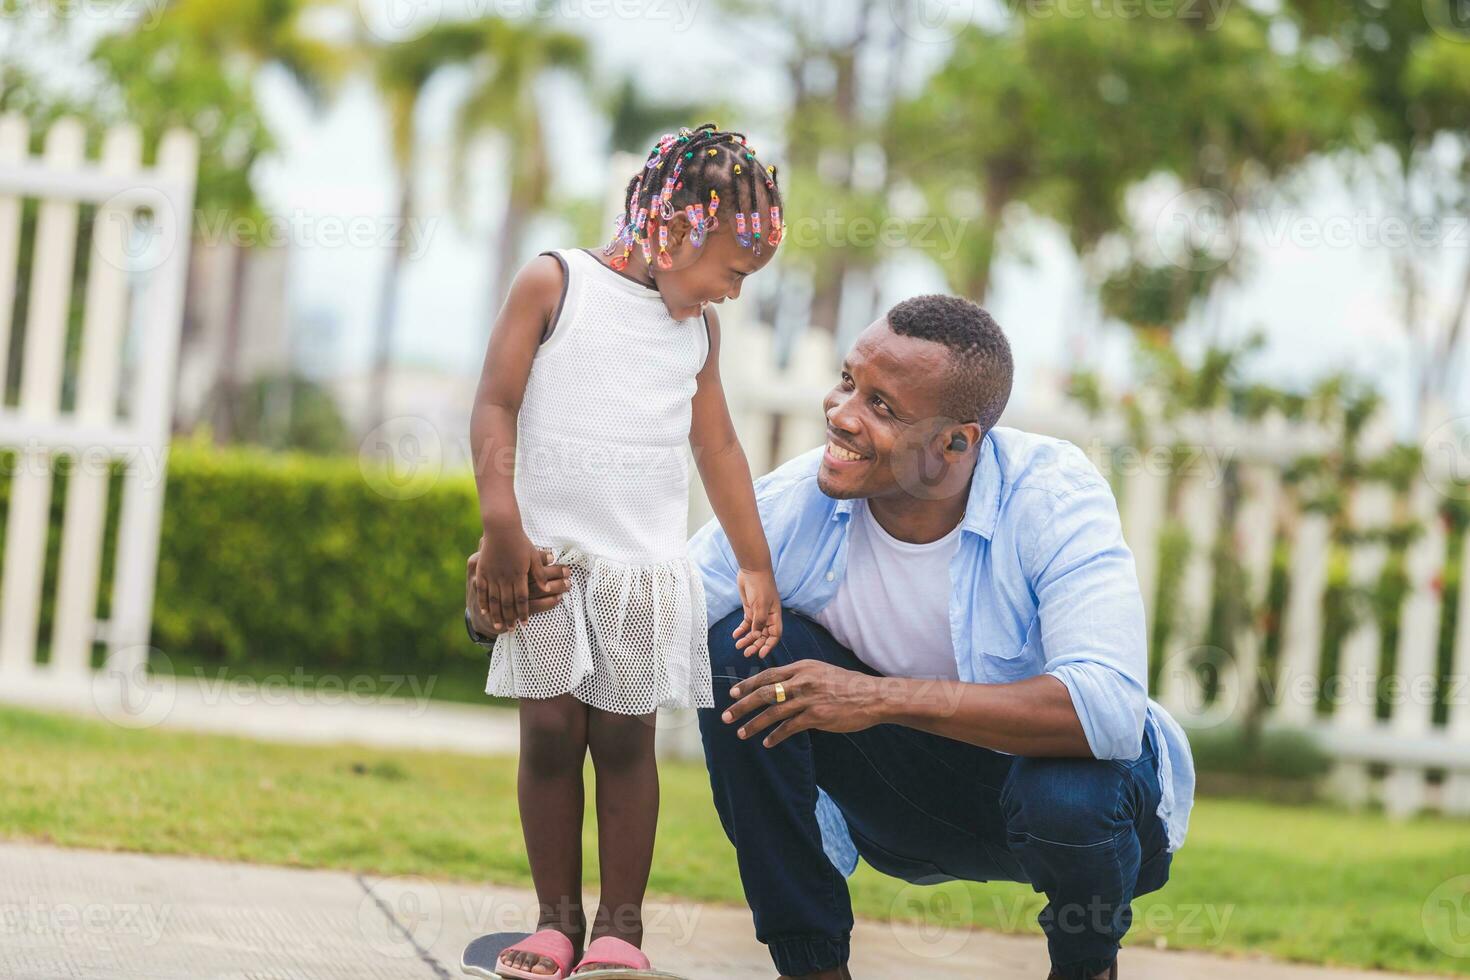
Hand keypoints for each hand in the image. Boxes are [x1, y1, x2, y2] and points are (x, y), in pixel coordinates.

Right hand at [470, 534, 567, 631]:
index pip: (522, 599)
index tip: (525, 623)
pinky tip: (485, 612)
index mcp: (518, 574)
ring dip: (497, 614)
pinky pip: (482, 590)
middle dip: (510, 618)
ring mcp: (492, 575)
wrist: (501, 528)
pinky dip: (484, 602)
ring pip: (494, 600)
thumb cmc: (519, 541)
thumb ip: (539, 573)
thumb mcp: (532, 556)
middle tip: (512, 629)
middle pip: (507, 603)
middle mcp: (504, 577)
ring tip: (500, 626)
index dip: (523, 612)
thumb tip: (547, 588)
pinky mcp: (482, 571)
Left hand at [720, 660, 888, 747]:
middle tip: (726, 716)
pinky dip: (775, 736)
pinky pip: (789, 728)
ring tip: (741, 734)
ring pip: (772, 712)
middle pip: (764, 693)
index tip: (733, 694)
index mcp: (802, 667)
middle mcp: (801, 681)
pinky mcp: (816, 716)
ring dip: (754, 724)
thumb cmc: (847, 685)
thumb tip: (780, 685)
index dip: (748, 685)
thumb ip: (800, 677)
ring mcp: (808, 699)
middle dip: (742, 706)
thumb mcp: (820, 671)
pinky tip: (767, 743)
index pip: (767, 675)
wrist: (871, 696)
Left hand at [734, 567, 782, 657]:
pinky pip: (746, 623)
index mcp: (775, 616)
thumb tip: (756, 635)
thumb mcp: (760, 605)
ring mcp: (758, 613)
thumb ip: (758, 621)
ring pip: (754, 631)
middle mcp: (768, 616)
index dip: (769, 645)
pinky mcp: (749, 609)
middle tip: (746, 653)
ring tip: (738, 646)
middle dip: (755, 645)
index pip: (775, 635)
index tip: (761, 654)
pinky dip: (741, 630)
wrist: (752, 570)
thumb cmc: (760, 585)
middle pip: (763, 635)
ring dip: (747, 639)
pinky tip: (735, 635)